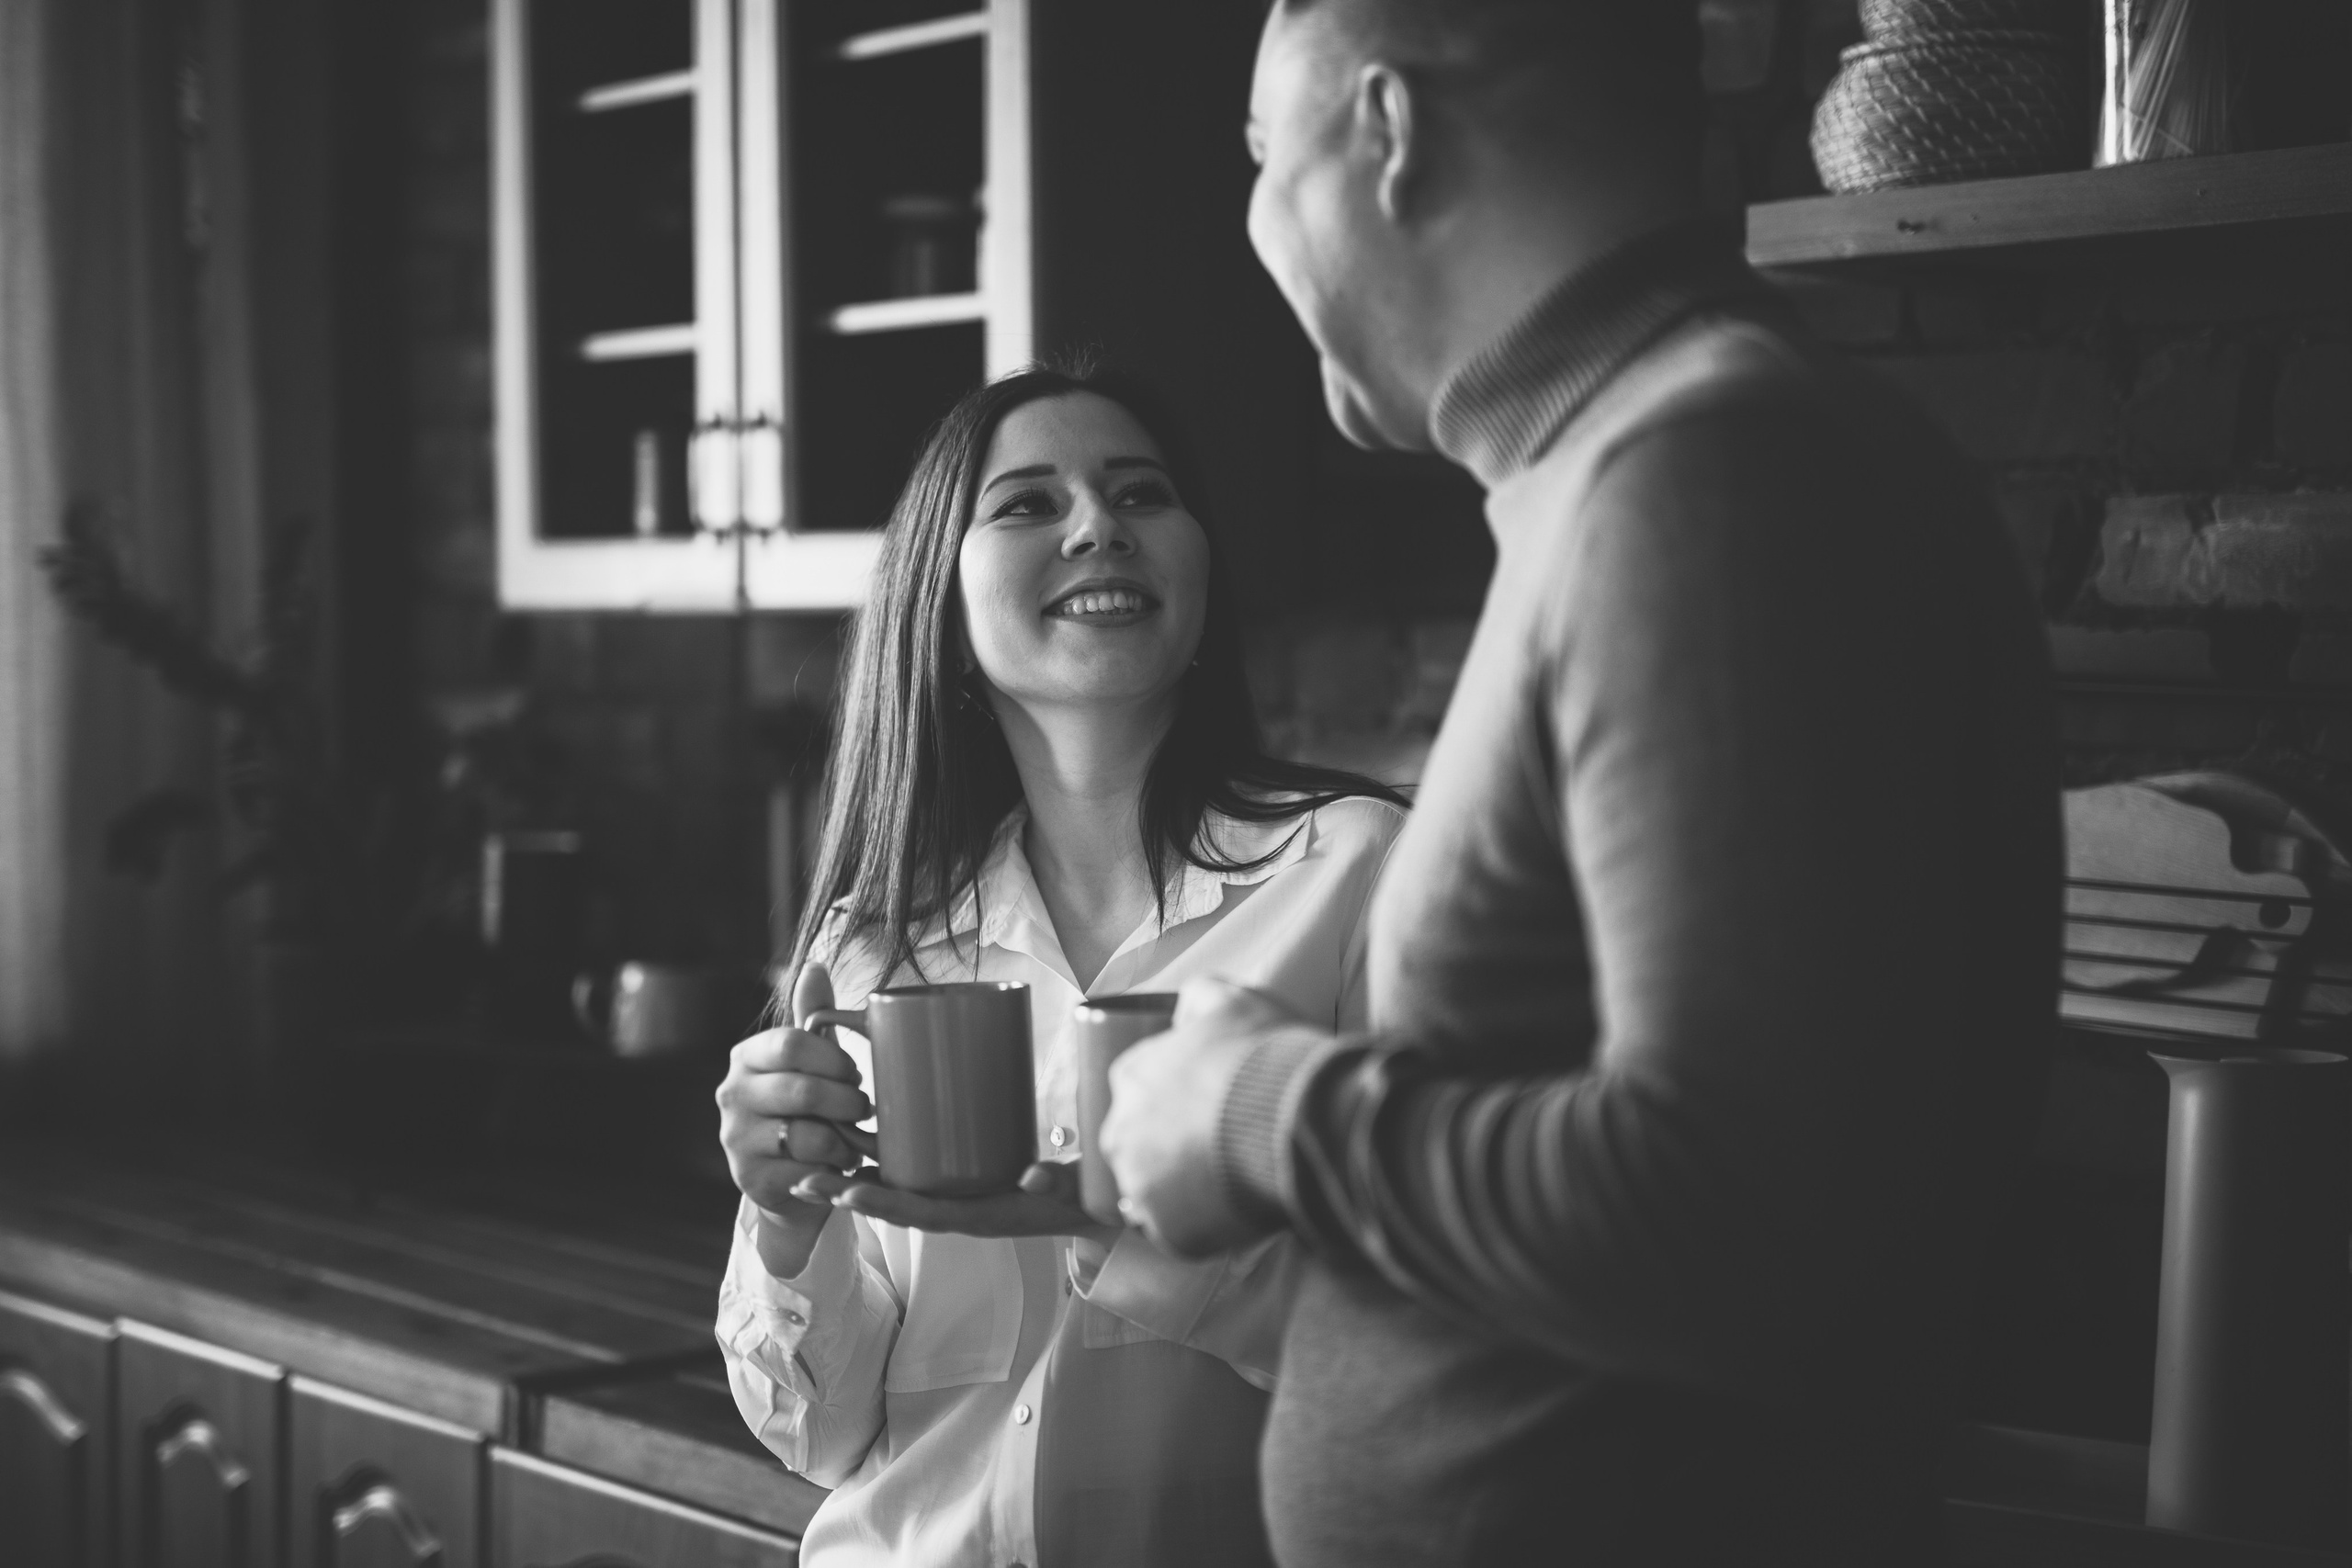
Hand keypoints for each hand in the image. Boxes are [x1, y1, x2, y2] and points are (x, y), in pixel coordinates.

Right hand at [714, 962, 877, 1275]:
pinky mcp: (751, 1180)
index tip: (854, 1074)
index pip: (791, 1044)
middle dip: (847, 1101)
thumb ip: (812, 1015)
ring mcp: (736, 1141)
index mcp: (746, 1057)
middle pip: (802, 1091)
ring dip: (845, 1139)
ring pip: (808, 1136)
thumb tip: (815, 966)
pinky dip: (834, 1169)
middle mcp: (731, 1095)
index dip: (835, 1059)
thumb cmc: (806, 1108)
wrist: (791, 1177)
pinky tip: (837, 1166)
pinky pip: (807, 1172)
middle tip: (863, 1109)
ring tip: (854, 1139)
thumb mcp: (809, 1060)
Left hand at [792, 1159, 1119, 1247]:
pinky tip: (856, 1152)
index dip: (883, 1203)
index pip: (922, 1213)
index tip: (845, 1194)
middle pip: (895, 1205)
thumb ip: (1059, 1183)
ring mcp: (958, 1200)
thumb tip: (1035, 1175)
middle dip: (848, 1194)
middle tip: (800, 1183)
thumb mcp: (1076, 1191)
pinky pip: (913, 1182)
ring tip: (808, 1169)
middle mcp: (961, 1211)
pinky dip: (880, 1172)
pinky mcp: (961, 1185)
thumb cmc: (1084, 1198)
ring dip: (854, 1183)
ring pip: (897, 1194)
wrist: (1096, 1209)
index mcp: (981, 1216)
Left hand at [1100, 977, 1305, 1258]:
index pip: (1135, 1091)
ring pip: (1153, 1192)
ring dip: (1183, 1188)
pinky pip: (1176, 1232)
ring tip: (1231, 1178)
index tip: (1205, 1107)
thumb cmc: (1266, 1054)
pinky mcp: (1167, 1231)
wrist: (1300, 1117)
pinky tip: (1234, 1206)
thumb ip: (1197, 999)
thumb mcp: (1231, 999)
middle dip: (1170, 1146)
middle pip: (1137, 1144)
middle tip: (1220, 1146)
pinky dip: (1201, 1225)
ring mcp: (1141, 1185)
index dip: (1173, 1099)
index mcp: (1129, 1076)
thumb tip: (1183, 1011)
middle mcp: (1120, 1132)